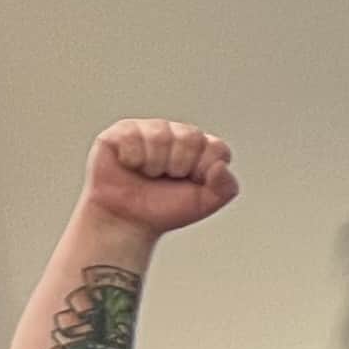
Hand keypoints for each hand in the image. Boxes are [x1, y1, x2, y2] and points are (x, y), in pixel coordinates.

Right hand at [79, 120, 239, 236]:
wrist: (128, 220)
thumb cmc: (166, 208)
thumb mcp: (205, 203)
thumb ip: (226, 187)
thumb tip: (221, 166)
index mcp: (203, 148)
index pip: (216, 148)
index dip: (203, 170)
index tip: (190, 182)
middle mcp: (178, 133)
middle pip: (190, 137)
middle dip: (179, 166)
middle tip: (166, 178)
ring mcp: (151, 129)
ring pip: (161, 135)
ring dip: (155, 164)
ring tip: (148, 173)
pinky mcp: (123, 130)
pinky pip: (132, 137)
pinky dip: (132, 158)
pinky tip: (129, 165)